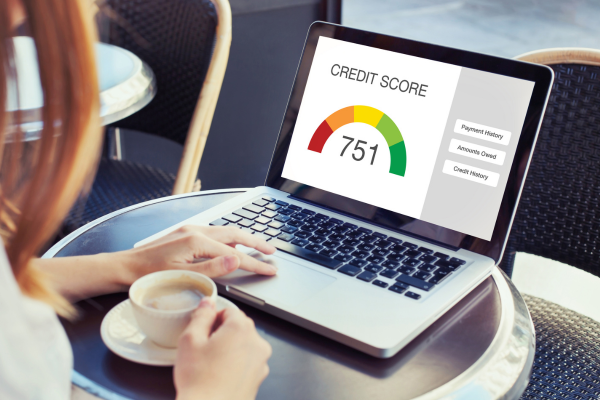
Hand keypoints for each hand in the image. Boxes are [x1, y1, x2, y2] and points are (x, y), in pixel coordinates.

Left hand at [121, 225, 276, 284]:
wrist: (124, 267)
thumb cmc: (149, 275)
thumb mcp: (183, 276)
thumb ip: (213, 268)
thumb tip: (237, 259)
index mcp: (196, 241)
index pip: (235, 254)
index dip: (255, 263)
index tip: (270, 269)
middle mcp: (195, 231)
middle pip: (235, 234)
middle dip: (256, 242)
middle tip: (272, 252)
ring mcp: (190, 230)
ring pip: (225, 232)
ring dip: (244, 239)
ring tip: (258, 247)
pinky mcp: (185, 234)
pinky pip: (214, 233)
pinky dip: (229, 239)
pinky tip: (231, 246)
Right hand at [174, 298, 271, 399]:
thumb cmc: (200, 381)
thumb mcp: (190, 340)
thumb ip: (201, 316)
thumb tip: (208, 304)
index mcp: (241, 328)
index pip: (229, 310)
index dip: (213, 318)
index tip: (203, 330)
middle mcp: (256, 343)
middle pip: (238, 327)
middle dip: (221, 333)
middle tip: (203, 348)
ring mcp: (260, 362)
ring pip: (243, 345)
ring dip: (229, 349)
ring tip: (210, 364)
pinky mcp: (259, 378)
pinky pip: (246, 362)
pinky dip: (235, 364)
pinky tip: (219, 375)